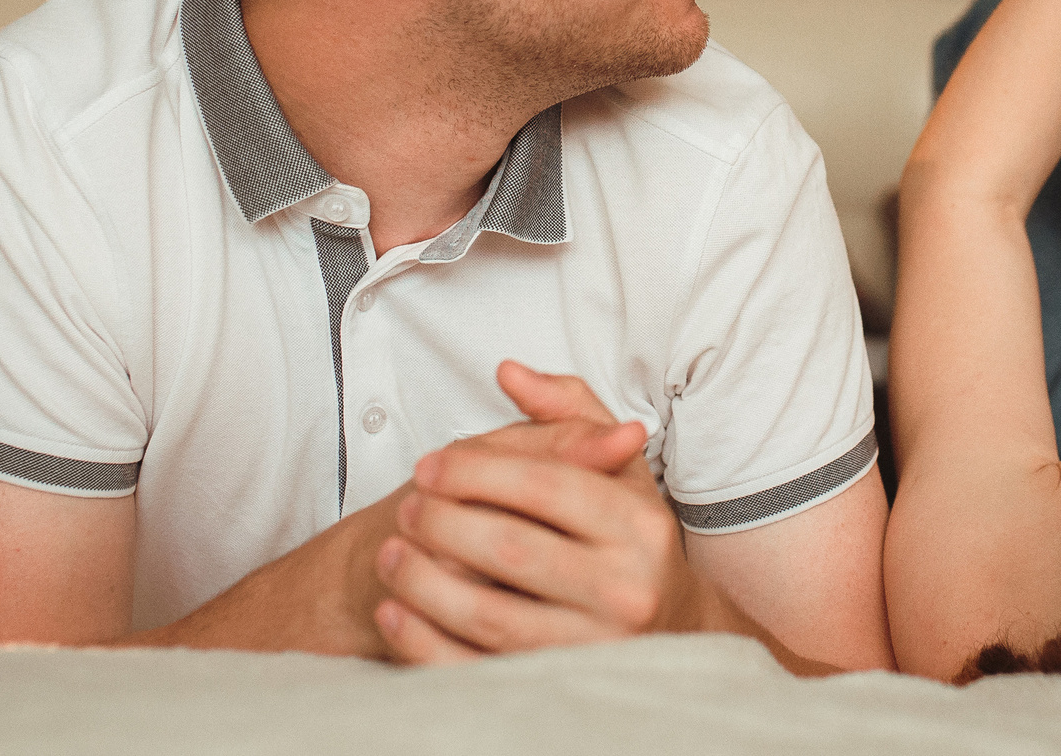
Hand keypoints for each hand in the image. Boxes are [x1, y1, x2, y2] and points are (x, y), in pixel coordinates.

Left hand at [373, 362, 692, 663]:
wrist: (668, 633)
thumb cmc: (628, 540)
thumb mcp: (616, 471)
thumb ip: (568, 412)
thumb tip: (510, 372)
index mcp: (641, 525)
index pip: (545, 484)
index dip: (475, 470)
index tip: (429, 464)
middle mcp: (626, 589)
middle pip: (510, 549)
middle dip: (441, 523)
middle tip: (406, 506)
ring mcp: (592, 647)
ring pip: (487, 615)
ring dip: (422, 581)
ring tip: (392, 553)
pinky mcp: (557, 688)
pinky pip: (474, 669)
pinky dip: (422, 642)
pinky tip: (396, 610)